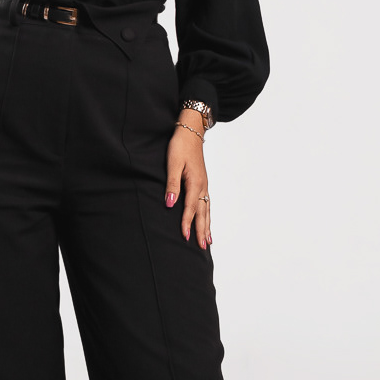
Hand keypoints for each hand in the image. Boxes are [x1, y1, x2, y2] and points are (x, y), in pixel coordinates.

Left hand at [164, 120, 211, 248]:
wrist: (191, 131)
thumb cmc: (180, 146)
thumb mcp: (172, 163)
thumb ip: (172, 185)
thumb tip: (170, 204)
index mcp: (195, 182)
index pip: (190, 207)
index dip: (187, 223)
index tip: (184, 237)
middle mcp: (202, 185)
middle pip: (202, 212)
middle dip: (201, 230)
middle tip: (202, 247)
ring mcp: (204, 184)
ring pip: (207, 209)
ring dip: (207, 225)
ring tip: (208, 241)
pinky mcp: (203, 182)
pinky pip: (207, 203)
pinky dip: (207, 215)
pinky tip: (207, 221)